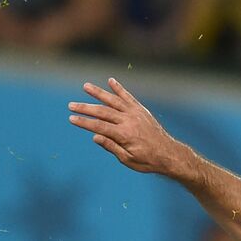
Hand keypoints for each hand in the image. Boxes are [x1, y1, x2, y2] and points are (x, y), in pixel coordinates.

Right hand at [68, 77, 184, 174]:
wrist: (169, 154)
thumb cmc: (148, 160)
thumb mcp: (128, 159)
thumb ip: (111, 146)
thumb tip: (94, 136)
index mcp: (124, 135)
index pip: (99, 126)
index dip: (84, 122)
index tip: (71, 118)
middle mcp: (129, 121)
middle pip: (103, 112)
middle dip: (85, 108)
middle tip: (71, 105)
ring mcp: (135, 113)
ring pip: (114, 100)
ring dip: (99, 93)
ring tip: (85, 86)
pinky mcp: (141, 110)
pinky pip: (129, 97)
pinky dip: (119, 89)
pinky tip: (111, 81)